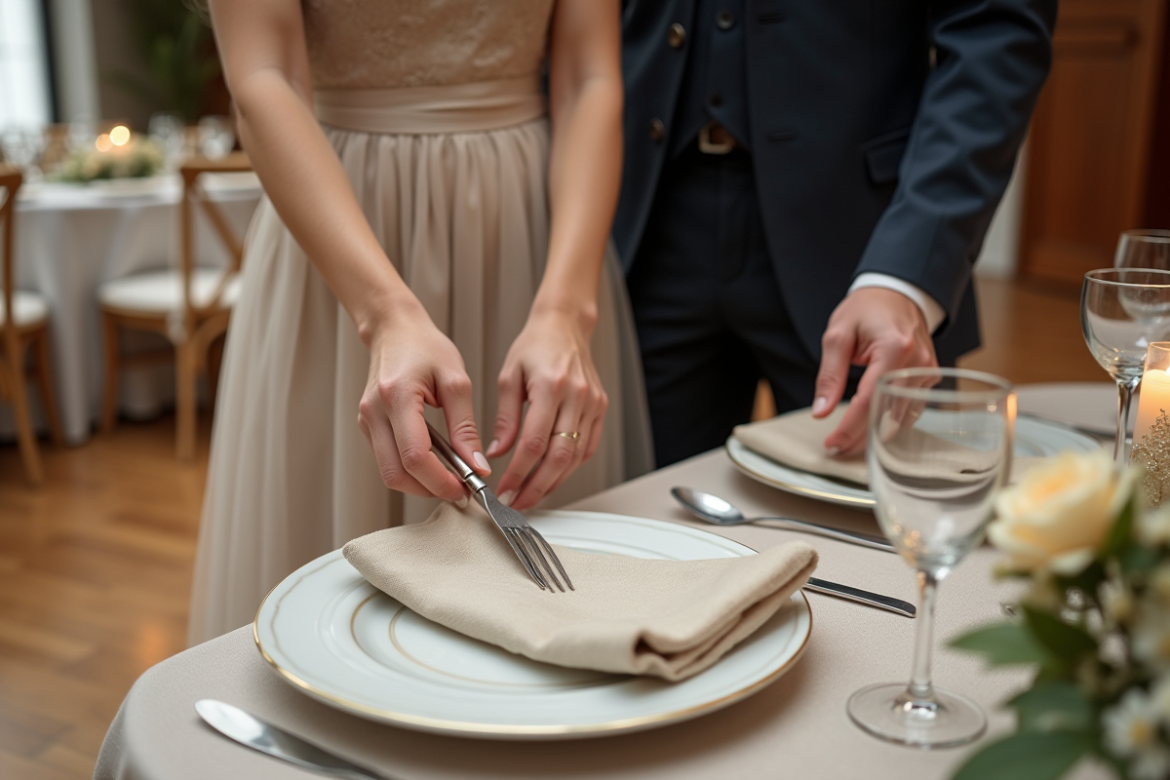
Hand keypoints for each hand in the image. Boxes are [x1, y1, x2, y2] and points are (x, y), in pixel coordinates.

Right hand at [357, 309, 488, 501]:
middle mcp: (374, 412)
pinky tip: (433, 463)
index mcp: (396, 397)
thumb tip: (476, 465)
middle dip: (429, 489)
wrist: (394, 328)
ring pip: (389, 473)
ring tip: (449, 477)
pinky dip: (410, 470)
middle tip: (459, 490)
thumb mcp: (456, 381)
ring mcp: (366, 420)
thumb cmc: (424, 346)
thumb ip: (466, 427)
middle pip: (396, 474)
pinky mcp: (368, 425)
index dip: (440, 481)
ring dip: (419, 484)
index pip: (415, 457)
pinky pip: (386, 460)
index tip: (464, 488)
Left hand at [487, 310, 608, 509]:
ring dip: (554, 482)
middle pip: (559, 457)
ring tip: (532, 494)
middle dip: (537, 486)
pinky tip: (554, 475)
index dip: (519, 472)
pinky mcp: (600, 409)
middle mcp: (577, 397)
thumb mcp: (509, 377)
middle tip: (518, 502)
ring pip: (576, 457)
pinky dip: (570, 467)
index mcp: (551, 387)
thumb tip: (497, 453)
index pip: (535, 443)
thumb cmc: (535, 346)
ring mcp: (593, 404)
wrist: (564, 326)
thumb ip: (506, 419)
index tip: (505, 488)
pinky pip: (588, 447)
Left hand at [812, 287, 937, 455]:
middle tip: (837, 449)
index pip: (870, 400)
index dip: (850, 428)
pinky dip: (891, 421)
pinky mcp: (930, 377)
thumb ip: (830, 375)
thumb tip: (821, 410)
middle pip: (889, 414)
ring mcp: (928, 370)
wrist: (896, 291)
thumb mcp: (838, 336)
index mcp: (895, 348)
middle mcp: (918, 362)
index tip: (832, 444)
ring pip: (902, 417)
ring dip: (876, 434)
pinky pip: (911, 407)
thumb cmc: (866, 309)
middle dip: (862, 438)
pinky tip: (872, 431)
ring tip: (850, 444)